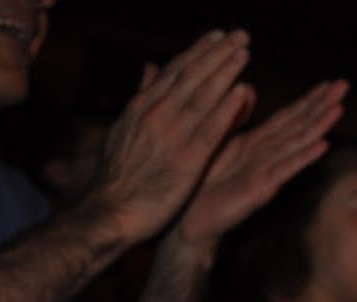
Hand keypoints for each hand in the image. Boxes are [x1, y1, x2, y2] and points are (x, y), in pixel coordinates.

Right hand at [81, 30, 256, 246]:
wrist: (111, 211)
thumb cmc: (118, 177)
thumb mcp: (124, 129)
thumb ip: (142, 98)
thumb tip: (149, 68)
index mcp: (142, 107)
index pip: (174, 72)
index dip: (197, 52)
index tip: (217, 37)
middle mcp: (156, 113)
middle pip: (190, 75)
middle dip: (216, 53)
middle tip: (240, 35)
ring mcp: (172, 135)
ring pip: (202, 95)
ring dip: (225, 71)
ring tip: (245, 52)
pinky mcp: (187, 159)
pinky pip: (210, 128)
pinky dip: (226, 108)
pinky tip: (242, 92)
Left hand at [178, 79, 347, 247]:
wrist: (190, 220)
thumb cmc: (201, 183)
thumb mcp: (217, 141)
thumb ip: (234, 116)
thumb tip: (247, 86)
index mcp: (256, 144)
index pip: (289, 117)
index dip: (309, 99)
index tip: (329, 83)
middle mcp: (266, 156)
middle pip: (299, 126)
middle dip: (322, 106)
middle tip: (344, 85)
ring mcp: (266, 173)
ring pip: (297, 144)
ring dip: (319, 126)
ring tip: (339, 108)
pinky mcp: (260, 189)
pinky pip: (284, 169)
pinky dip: (303, 157)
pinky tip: (322, 145)